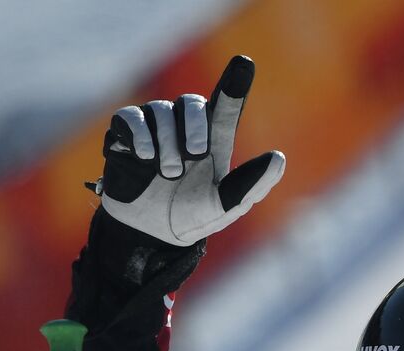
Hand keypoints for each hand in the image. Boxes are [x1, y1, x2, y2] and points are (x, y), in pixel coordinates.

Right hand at [97, 55, 284, 245]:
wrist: (150, 236)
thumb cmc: (194, 217)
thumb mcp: (227, 206)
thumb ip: (251, 184)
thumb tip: (279, 157)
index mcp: (213, 142)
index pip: (226, 106)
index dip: (234, 84)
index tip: (244, 61)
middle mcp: (184, 128)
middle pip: (191, 102)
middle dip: (194, 125)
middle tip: (194, 155)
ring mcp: (154, 129)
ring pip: (160, 110)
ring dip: (166, 142)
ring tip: (168, 172)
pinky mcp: (124, 136)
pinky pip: (129, 117)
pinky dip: (139, 135)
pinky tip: (144, 158)